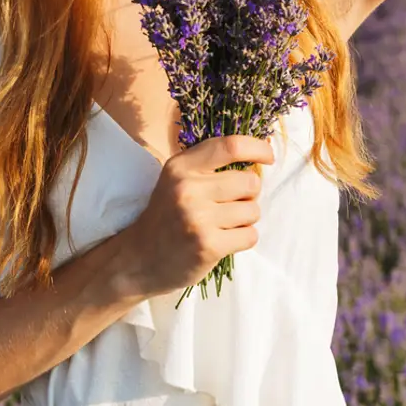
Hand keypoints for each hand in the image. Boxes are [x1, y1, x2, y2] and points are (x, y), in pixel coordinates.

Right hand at [121, 133, 274, 297]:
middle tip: (230, 204)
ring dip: (246, 219)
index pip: (230, 146)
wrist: (138, 259)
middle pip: (250, 182)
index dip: (257, 148)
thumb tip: (260, 154)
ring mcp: (198, 218)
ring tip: (223, 224)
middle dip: (249, 194)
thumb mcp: (177, 179)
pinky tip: (223, 240)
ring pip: (253, 210)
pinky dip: (243, 238)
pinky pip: (250, 235)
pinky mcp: (208, 246)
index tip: (267, 157)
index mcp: (181, 167)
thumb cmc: (166, 215)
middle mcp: (188, 188)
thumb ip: (210, 165)